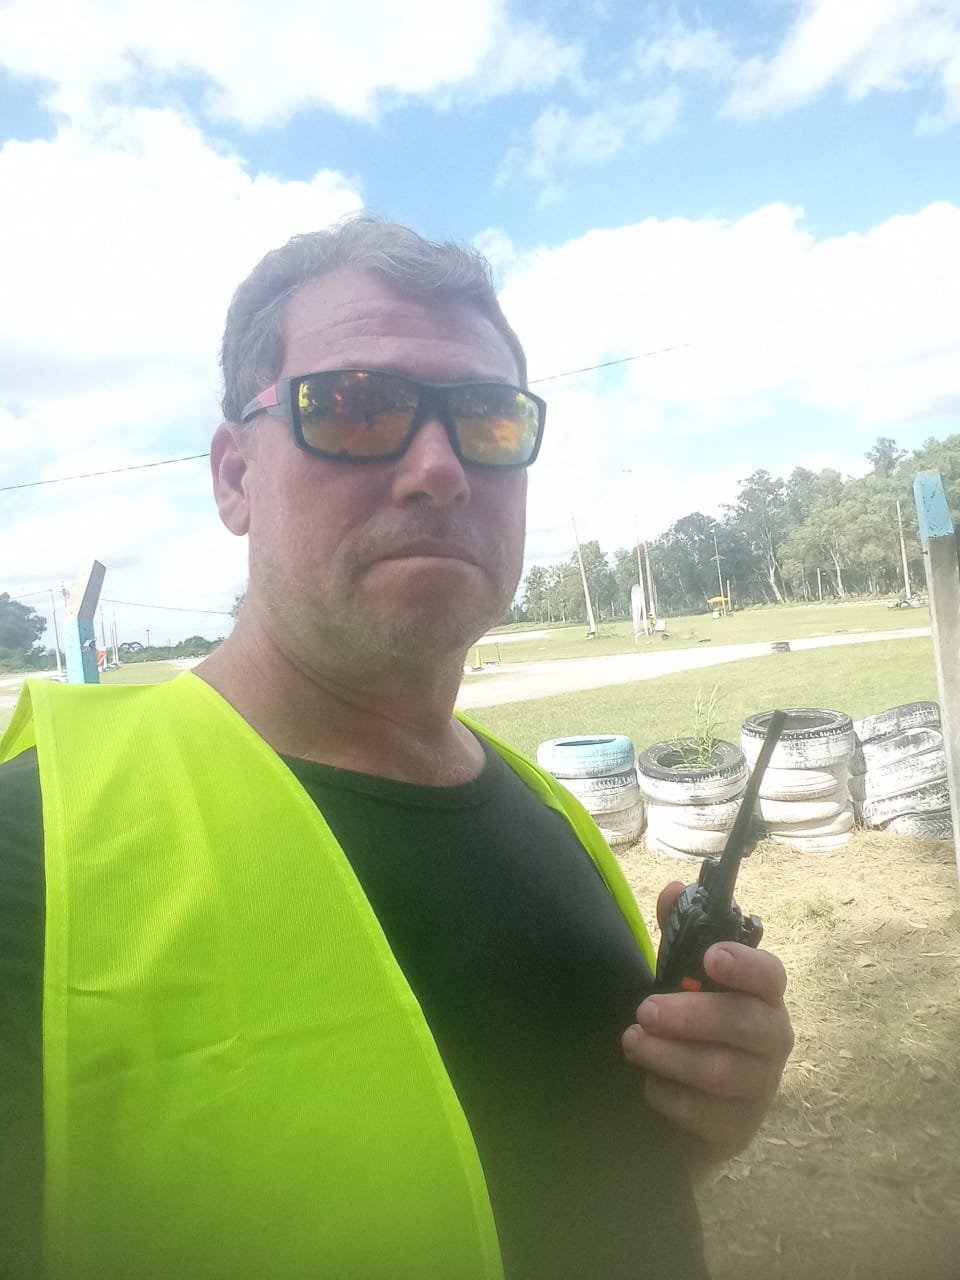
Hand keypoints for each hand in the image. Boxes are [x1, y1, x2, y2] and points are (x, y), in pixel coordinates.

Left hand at [621, 881, 794, 1165]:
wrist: (691, 1108)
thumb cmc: (692, 1030)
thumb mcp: (682, 980)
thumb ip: (680, 933)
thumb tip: (675, 889)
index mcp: (762, 997)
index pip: (770, 975)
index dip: (745, 965)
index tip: (711, 958)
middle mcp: (771, 1040)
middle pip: (746, 1024)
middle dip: (692, 1015)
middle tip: (644, 1009)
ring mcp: (760, 1087)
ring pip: (724, 1071)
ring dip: (672, 1056)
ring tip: (631, 1042)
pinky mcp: (739, 1129)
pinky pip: (708, 1115)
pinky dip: (672, 1097)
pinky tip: (648, 1086)